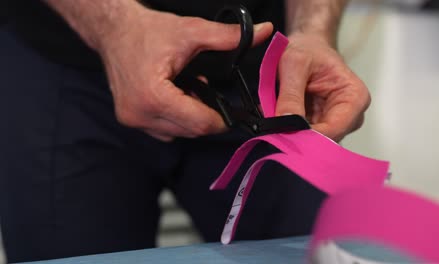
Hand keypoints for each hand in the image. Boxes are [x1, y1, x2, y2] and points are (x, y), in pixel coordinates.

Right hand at [97, 5, 272, 140]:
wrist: (114, 30)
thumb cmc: (147, 30)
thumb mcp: (192, 31)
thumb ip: (229, 36)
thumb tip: (264, 31)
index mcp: (153, 96)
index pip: (199, 123)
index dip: (222, 119)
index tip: (233, 110)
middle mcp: (139, 114)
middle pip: (190, 131)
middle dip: (205, 115)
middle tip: (205, 89)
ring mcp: (132, 119)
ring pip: (178, 133)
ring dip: (191, 117)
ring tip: (188, 89)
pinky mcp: (130, 119)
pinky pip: (164, 130)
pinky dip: (176, 118)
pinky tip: (175, 97)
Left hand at [275, 33, 369, 141]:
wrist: (306, 46)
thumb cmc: (307, 49)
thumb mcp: (294, 64)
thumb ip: (290, 93)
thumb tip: (285, 122)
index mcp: (354, 97)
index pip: (333, 129)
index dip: (306, 135)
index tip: (282, 133)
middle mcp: (350, 116)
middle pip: (324, 140)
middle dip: (296, 136)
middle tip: (272, 129)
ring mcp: (334, 123)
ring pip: (311, 142)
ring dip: (290, 134)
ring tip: (272, 122)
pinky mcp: (319, 127)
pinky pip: (303, 136)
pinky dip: (288, 131)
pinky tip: (276, 122)